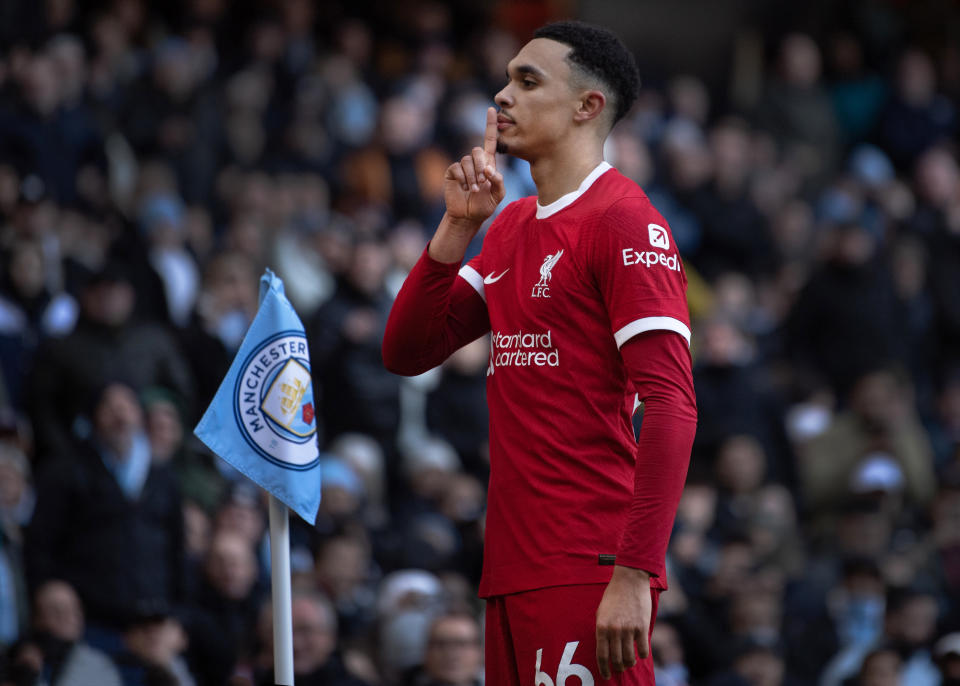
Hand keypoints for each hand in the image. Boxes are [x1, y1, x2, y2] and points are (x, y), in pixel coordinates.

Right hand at [443, 107, 504, 225]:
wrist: (467, 216)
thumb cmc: (484, 206)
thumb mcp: (497, 195)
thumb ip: (499, 182)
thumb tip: (490, 170)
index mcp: (488, 164)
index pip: (490, 140)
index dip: (490, 125)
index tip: (492, 109)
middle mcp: (475, 162)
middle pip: (477, 150)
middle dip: (481, 165)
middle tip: (483, 181)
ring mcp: (462, 166)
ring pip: (468, 160)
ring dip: (472, 176)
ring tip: (473, 189)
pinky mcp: (452, 172)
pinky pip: (457, 168)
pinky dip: (463, 178)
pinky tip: (464, 188)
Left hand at [596, 565, 651, 679]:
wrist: (629, 580)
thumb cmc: (613, 595)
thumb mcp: (601, 612)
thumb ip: (602, 629)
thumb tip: (604, 646)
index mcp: (601, 626)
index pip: (602, 655)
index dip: (604, 668)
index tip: (606, 675)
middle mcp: (614, 630)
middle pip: (616, 659)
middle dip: (618, 668)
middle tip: (619, 669)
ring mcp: (629, 629)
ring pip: (630, 657)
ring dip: (630, 663)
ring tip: (630, 662)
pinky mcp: (642, 627)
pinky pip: (643, 649)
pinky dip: (642, 655)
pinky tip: (641, 653)